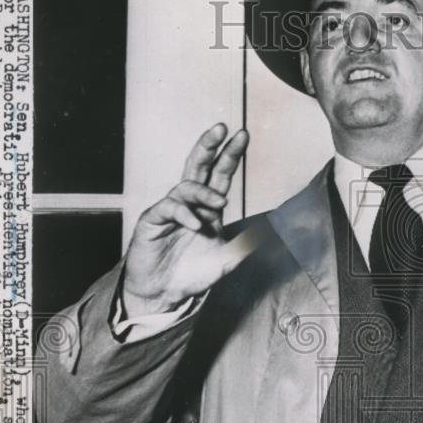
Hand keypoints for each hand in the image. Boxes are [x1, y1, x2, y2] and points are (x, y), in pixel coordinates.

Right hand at [123, 123, 249, 315]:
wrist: (164, 293)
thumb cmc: (192, 273)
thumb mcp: (227, 260)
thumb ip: (245, 245)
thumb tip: (269, 232)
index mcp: (208, 207)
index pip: (220, 174)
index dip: (230, 155)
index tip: (242, 136)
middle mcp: (189, 203)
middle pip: (198, 166)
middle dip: (209, 146)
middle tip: (220, 128)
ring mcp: (169, 210)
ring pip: (185, 187)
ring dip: (204, 192)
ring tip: (219, 204)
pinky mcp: (152, 220)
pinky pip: (168, 208)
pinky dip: (184, 213)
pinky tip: (195, 223)